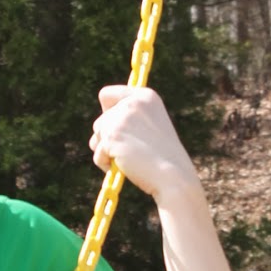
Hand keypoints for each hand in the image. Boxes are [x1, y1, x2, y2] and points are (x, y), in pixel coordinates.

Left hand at [88, 85, 198, 202]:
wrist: (173, 175)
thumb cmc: (163, 157)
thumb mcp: (151, 128)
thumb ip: (129, 119)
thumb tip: (99, 128)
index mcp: (145, 96)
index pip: (107, 94)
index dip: (107, 111)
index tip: (115, 126)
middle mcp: (132, 103)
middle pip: (101, 120)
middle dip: (109, 139)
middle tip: (132, 151)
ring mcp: (120, 119)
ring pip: (97, 137)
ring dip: (107, 152)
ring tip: (129, 159)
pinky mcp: (111, 136)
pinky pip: (98, 153)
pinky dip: (106, 164)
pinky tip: (125, 167)